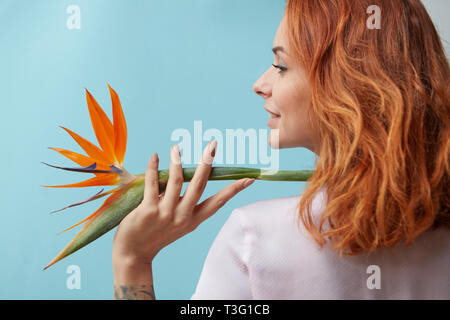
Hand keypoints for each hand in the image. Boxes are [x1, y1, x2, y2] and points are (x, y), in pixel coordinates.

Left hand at [112, 140, 254, 265]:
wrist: (134, 253)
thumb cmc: (156, 234)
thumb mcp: (177, 222)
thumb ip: (181, 201)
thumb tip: (181, 173)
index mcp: (193, 220)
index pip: (218, 202)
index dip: (234, 190)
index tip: (249, 179)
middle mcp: (183, 216)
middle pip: (199, 185)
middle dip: (207, 163)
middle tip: (213, 145)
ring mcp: (166, 213)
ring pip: (176, 181)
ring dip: (177, 161)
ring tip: (176, 147)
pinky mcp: (148, 210)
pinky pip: (152, 183)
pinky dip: (153, 168)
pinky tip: (154, 157)